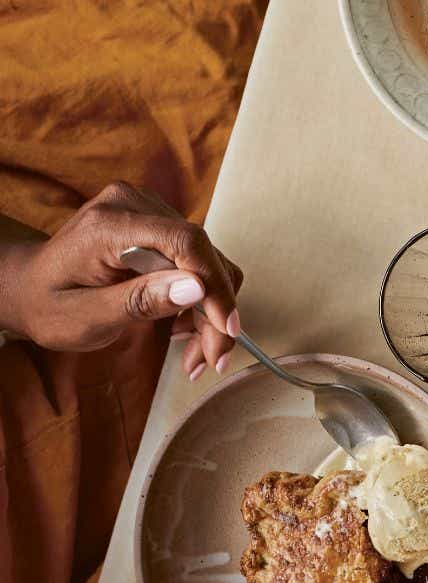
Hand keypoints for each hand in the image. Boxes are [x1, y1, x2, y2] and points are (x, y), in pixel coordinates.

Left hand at [0, 182, 241, 379]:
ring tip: (194, 350)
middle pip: (202, 255)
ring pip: (208, 262)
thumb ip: (139, 301)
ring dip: (210, 310)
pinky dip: (200, 298)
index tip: (226, 330)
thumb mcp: (86, 318)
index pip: (185, 243)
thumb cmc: (48, 305)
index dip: (215, 286)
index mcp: (108, 225)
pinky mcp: (158, 223)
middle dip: (215, 311)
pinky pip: (198, 261)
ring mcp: (147, 210)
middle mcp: (132, 205)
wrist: (28, 287)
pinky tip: (183, 325)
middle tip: (211, 359)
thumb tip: (196, 288)